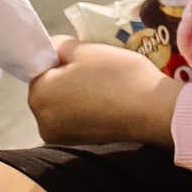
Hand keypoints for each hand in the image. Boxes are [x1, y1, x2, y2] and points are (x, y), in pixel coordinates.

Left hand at [27, 36, 182, 146]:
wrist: (153, 110)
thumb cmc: (119, 76)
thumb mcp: (87, 49)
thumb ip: (60, 46)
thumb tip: (51, 51)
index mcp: (39, 94)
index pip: (42, 69)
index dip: (63, 61)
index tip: (87, 61)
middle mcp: (41, 120)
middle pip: (50, 90)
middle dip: (68, 81)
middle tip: (98, 73)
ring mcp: (59, 136)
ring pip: (62, 106)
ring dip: (77, 96)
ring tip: (105, 89)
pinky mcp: (77, 144)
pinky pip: (75, 120)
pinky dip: (87, 111)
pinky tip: (108, 105)